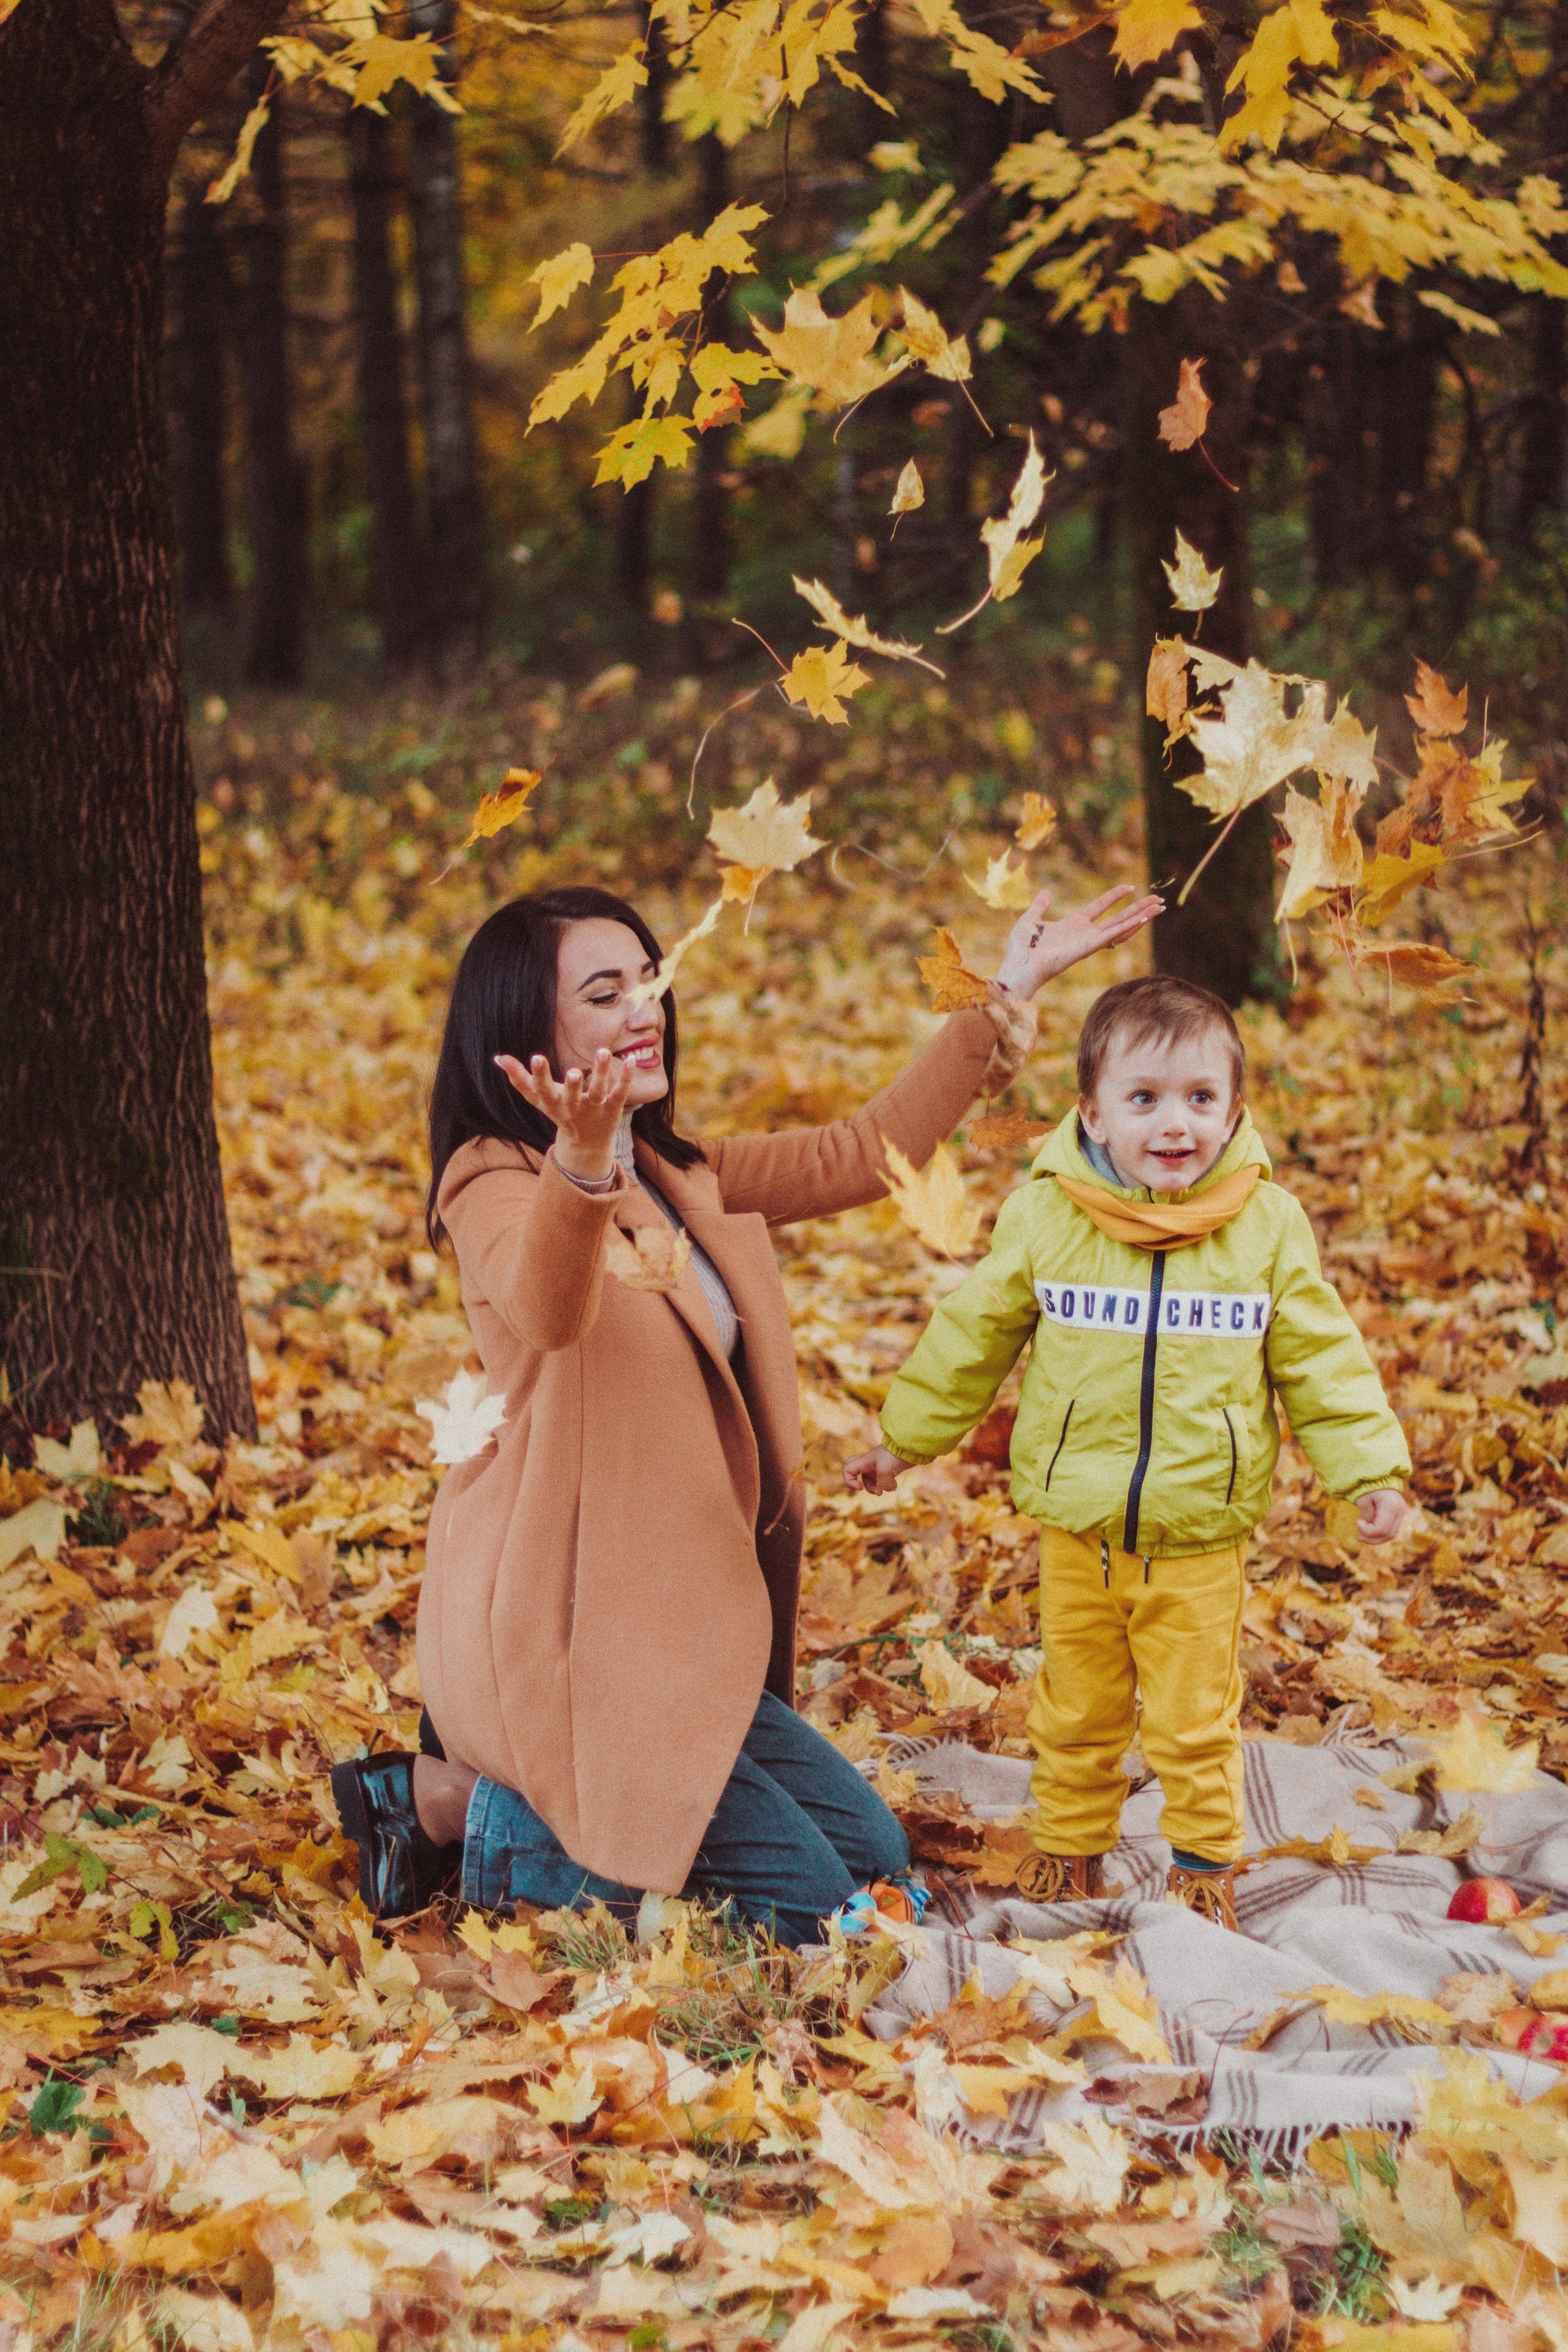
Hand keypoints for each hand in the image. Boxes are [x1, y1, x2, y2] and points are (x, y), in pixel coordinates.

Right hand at [494, 1048, 632, 1181]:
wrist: (586, 1144)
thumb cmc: (559, 1112)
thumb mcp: (538, 1099)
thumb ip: (519, 1079)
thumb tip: (498, 1058)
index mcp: (552, 1105)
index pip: (543, 1091)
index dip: (539, 1076)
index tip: (536, 1057)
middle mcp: (572, 1109)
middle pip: (571, 1097)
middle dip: (571, 1086)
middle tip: (572, 1071)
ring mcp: (594, 1110)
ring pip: (598, 1091)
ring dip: (601, 1072)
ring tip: (603, 1050)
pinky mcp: (613, 1109)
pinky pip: (620, 1093)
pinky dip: (625, 1078)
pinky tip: (632, 1060)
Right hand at [843, 1446, 906, 1494]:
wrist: (911, 1448)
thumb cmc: (895, 1455)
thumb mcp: (885, 1472)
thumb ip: (883, 1484)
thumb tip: (889, 1489)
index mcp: (864, 1461)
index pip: (847, 1470)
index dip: (849, 1481)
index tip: (860, 1487)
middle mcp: (870, 1463)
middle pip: (855, 1473)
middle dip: (859, 1484)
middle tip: (863, 1489)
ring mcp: (879, 1465)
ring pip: (871, 1480)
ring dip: (876, 1488)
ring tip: (883, 1491)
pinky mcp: (890, 1469)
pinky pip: (883, 1481)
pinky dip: (887, 1485)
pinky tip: (895, 1485)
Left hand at [992, 884, 1164, 1001]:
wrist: (1018, 966)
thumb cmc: (1021, 948)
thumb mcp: (1030, 919)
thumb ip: (1040, 906)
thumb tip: (1046, 892)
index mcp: (1073, 925)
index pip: (1099, 907)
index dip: (1114, 896)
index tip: (1129, 886)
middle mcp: (1085, 934)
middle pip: (1118, 918)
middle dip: (1138, 909)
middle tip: (1158, 900)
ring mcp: (1088, 942)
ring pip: (1121, 927)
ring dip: (1140, 917)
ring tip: (1159, 907)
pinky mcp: (1087, 948)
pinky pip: (1111, 936)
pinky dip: (1127, 927)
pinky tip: (1142, 918)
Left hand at [1356, 1489, 1406, 1542]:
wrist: (1380, 1475)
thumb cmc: (1369, 1485)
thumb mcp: (1363, 1498)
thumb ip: (1366, 1514)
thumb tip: (1369, 1527)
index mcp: (1391, 1506)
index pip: (1381, 1529)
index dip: (1367, 1531)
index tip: (1357, 1521)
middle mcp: (1400, 1511)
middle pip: (1388, 1535)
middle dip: (1371, 1538)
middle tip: (1358, 1536)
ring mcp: (1401, 1514)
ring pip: (1391, 1535)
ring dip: (1375, 1538)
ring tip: (1362, 1536)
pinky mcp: (1398, 1515)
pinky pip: (1390, 1530)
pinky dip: (1379, 1534)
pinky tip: (1368, 1531)